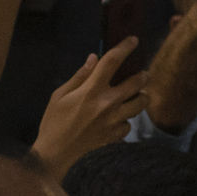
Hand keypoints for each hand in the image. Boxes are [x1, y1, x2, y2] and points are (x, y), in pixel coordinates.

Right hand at [31, 38, 147, 176]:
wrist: (55, 155)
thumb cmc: (53, 123)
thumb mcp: (59, 96)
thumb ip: (79, 76)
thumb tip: (94, 58)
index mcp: (91, 90)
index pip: (112, 61)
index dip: (125, 48)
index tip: (134, 40)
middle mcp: (108, 103)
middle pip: (138, 82)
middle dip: (143, 75)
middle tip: (142, 75)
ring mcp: (115, 120)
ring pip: (141, 103)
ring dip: (141, 97)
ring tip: (135, 96)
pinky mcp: (117, 135)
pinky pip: (130, 123)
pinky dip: (126, 120)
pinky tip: (118, 120)